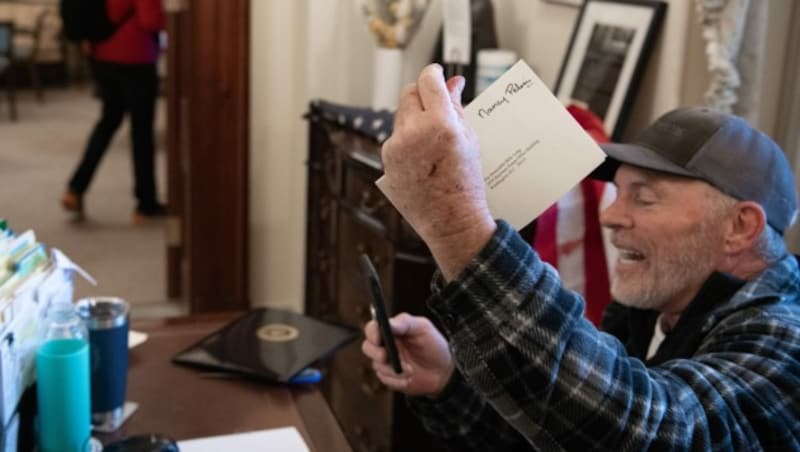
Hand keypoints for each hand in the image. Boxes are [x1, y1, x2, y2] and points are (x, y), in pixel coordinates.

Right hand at [361, 313, 454, 396]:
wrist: (443, 371)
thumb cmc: (433, 345)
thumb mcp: (423, 328)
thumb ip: (405, 322)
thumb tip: (388, 323)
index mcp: (390, 331)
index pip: (372, 329)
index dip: (372, 332)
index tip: (378, 338)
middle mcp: (384, 346)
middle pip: (367, 347)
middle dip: (376, 353)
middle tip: (385, 356)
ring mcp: (385, 363)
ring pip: (377, 365)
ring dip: (393, 369)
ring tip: (411, 370)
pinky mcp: (388, 378)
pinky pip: (385, 380)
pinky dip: (398, 380)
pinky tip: (410, 378)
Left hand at [380, 64, 495, 279]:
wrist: (450, 219)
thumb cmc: (465, 182)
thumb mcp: (468, 139)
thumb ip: (456, 107)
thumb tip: (453, 83)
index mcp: (440, 124)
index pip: (428, 81)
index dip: (433, 75)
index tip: (437, 76)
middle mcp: (413, 132)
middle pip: (409, 93)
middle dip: (422, 94)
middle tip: (436, 104)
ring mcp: (396, 147)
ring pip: (401, 116)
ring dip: (414, 118)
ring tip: (432, 139)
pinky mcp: (386, 160)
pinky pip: (396, 138)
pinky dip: (407, 140)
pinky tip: (422, 156)